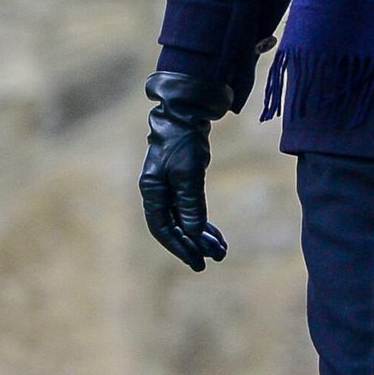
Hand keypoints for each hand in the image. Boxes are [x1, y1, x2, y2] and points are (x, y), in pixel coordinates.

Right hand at [139, 69, 233, 270]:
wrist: (186, 113)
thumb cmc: (183, 141)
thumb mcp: (189, 174)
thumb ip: (191, 205)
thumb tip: (195, 235)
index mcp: (152, 191)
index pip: (162, 229)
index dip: (179, 247)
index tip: (198, 262)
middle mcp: (157, 193)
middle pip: (174, 228)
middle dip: (194, 245)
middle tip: (216, 259)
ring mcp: (169, 187)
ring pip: (184, 220)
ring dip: (201, 236)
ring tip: (221, 250)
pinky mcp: (182, 182)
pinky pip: (191, 210)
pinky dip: (203, 222)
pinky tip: (215, 234)